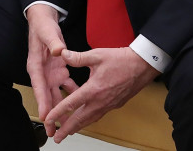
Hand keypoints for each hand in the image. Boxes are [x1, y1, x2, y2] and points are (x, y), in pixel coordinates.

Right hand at [25, 5, 76, 123]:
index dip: (42, 102)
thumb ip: (54, 43)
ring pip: (56, 94)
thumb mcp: (48, 33)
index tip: (45, 116)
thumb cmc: (42, 27)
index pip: (39, 86)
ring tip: (66, 123)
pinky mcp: (58, 71)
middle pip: (46, 96)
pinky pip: (66, 85)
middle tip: (53, 129)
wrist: (45, 21)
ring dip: (61, 108)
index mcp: (35, 65)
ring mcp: (50, 73)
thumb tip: (58, 51)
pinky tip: (80, 102)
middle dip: (50, 113)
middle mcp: (42, 72)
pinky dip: (72, 94)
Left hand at [44, 47, 158, 142]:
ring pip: (90, 120)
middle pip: (80, 119)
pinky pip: (99, 115)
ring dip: (78, 127)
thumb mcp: (97, 55)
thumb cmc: (121, 60)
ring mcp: (109, 105)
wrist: (143, 66)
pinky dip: (89, 120)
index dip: (58, 113)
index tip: (49, 120)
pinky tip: (85, 118)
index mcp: (94, 89)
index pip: (71, 104)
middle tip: (57, 137)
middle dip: (67, 129)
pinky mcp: (115, 104)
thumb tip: (62, 54)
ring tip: (69, 132)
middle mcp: (101, 101)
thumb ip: (78, 57)